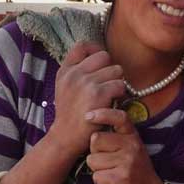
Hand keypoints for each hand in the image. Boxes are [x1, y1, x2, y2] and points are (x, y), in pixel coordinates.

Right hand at [48, 42, 125, 158]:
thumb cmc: (69, 115)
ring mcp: (86, 82)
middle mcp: (75, 73)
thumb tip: (97, 57)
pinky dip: (120, 95)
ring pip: (116, 70)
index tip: (101, 64)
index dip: (96, 50)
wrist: (66, 137)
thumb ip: (75, 72)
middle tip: (107, 85)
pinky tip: (112, 103)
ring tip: (110, 96)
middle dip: (110, 70)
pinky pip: (120, 85)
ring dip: (117, 83)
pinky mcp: (98, 94)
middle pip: (104, 56)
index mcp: (65, 71)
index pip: (83, 46)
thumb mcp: (63, 88)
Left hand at [85, 107, 164, 183]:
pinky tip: (112, 182)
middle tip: (107, 160)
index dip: (102, 114)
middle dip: (94, 151)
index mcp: (132, 135)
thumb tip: (89, 122)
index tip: (88, 116)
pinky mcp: (122, 177)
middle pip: (95, 140)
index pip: (119, 117)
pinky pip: (96, 176)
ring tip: (111, 172)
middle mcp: (132, 145)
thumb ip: (114, 135)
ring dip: (97, 169)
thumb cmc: (133, 166)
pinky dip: (100, 181)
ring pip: (92, 160)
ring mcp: (128, 161)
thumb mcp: (129, 146)